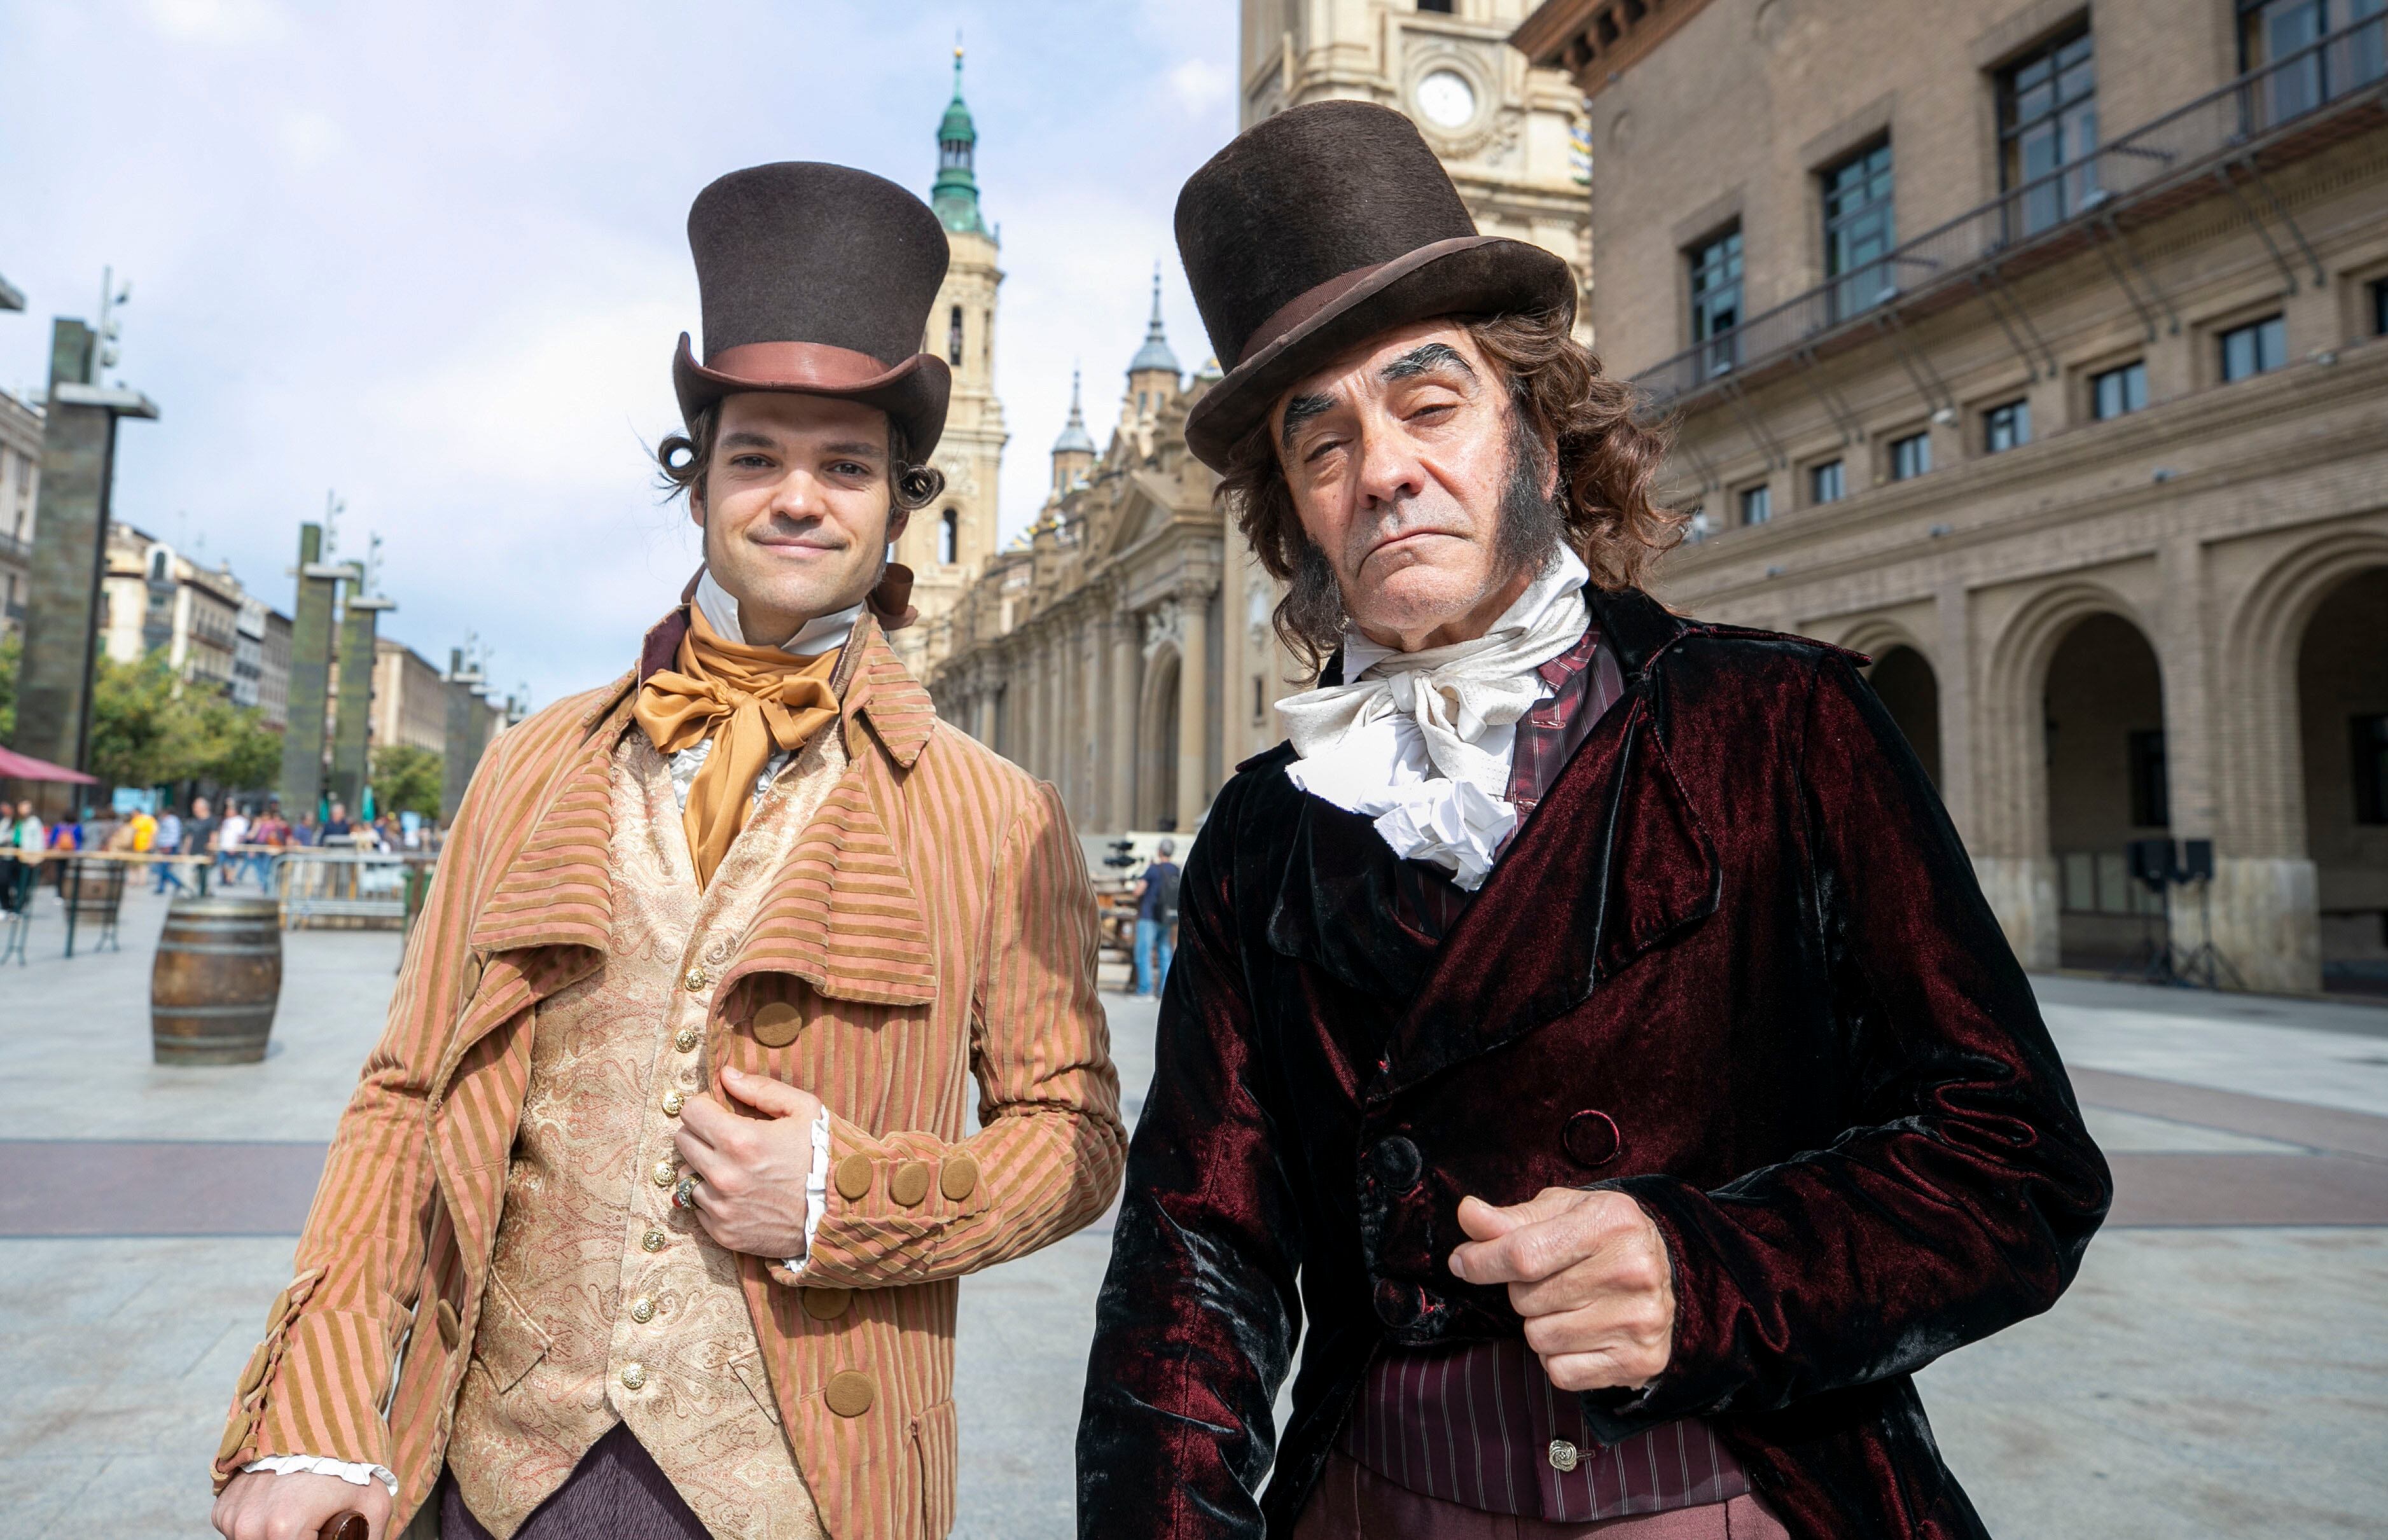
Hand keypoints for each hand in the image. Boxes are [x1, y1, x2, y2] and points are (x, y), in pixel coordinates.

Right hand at [211, 1468, 389, 1539]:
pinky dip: (258, 1525)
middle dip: (297, 1538)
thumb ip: (371, 1537)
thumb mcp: (374, 1505)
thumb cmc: (350, 1465)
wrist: (318, 1423)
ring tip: (300, 1514)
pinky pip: (238, 1530)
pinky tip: (279, 1507)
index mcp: (282, 1529)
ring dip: (275, 1535)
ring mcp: (232, 1515)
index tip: (327, 1532)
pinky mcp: (223, 1507)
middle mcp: (249, 1526)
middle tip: (314, 1523)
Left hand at [673, 1067, 823, 1257]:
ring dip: (702, 1168)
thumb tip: (726, 1075)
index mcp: (740, 1140)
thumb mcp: (804, 1110)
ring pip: (685, 1176)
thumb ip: (761, 1089)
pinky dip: (710, 1197)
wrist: (842, 1213)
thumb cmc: (825, 1156)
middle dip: (701, 1134)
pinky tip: (736, 1192)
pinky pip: (696, 1207)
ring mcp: (721, 1207)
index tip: (719, 1112)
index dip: (705, 1107)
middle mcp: (724, 1175)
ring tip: (731, 1167)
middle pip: (682, 1141)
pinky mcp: (723, 1232)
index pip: (691, 1112)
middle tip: (727, 1138)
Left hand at [1446, 1187, 1674, 1392]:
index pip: (1523, 1254)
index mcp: (1609, 1223)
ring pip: (1540, 1338)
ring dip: (1541, 1324)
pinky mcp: (1639, 1360)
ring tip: (1570, 1305)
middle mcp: (1631, 1270)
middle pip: (1527, 1298)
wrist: (1666, 1274)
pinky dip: (1558, 1358)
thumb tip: (1467, 1214)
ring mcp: (1639, 1320)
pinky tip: (1582, 1334)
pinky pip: (1561, 1372)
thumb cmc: (1599, 1237)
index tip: (1463, 1262)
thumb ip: (1509, 1220)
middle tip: (1551, 1279)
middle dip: (1523, 1291)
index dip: (1482, 1262)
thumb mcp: (1559, 1213)